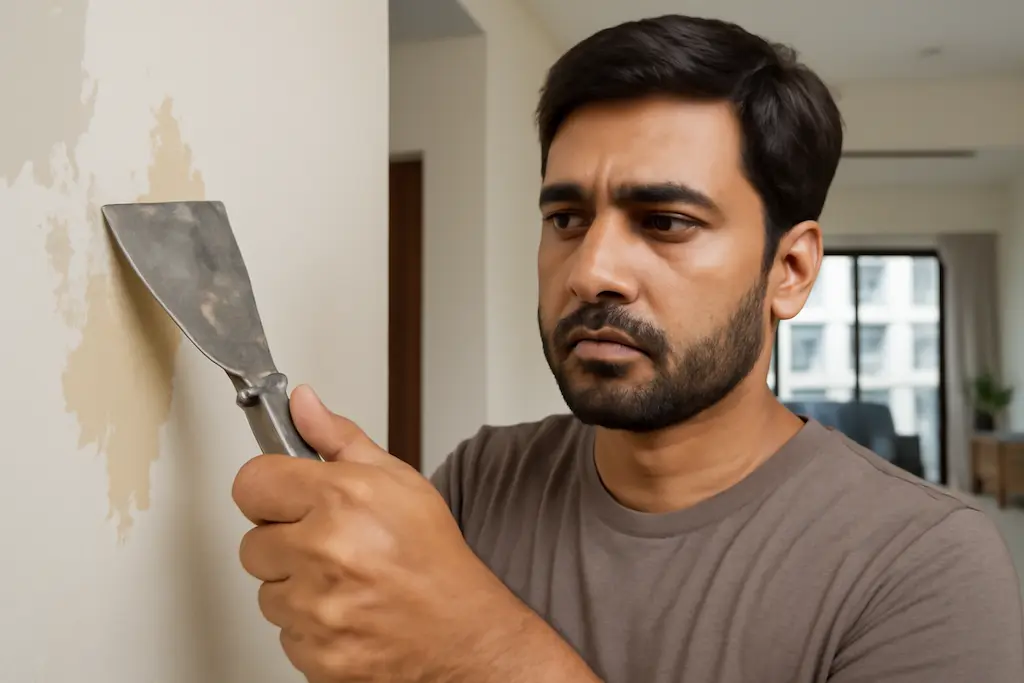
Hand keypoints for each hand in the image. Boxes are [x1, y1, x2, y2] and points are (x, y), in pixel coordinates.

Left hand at [231, 385, 523, 681]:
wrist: (463, 632)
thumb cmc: (433, 556)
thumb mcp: (397, 480)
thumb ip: (338, 440)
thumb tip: (303, 404)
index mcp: (342, 498)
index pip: (251, 484)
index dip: (269, 491)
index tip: (286, 499)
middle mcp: (324, 551)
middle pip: (253, 544)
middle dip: (285, 543)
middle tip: (330, 545)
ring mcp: (317, 608)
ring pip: (267, 593)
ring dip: (296, 588)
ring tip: (343, 582)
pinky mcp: (314, 653)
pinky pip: (285, 633)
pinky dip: (309, 627)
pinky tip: (346, 612)